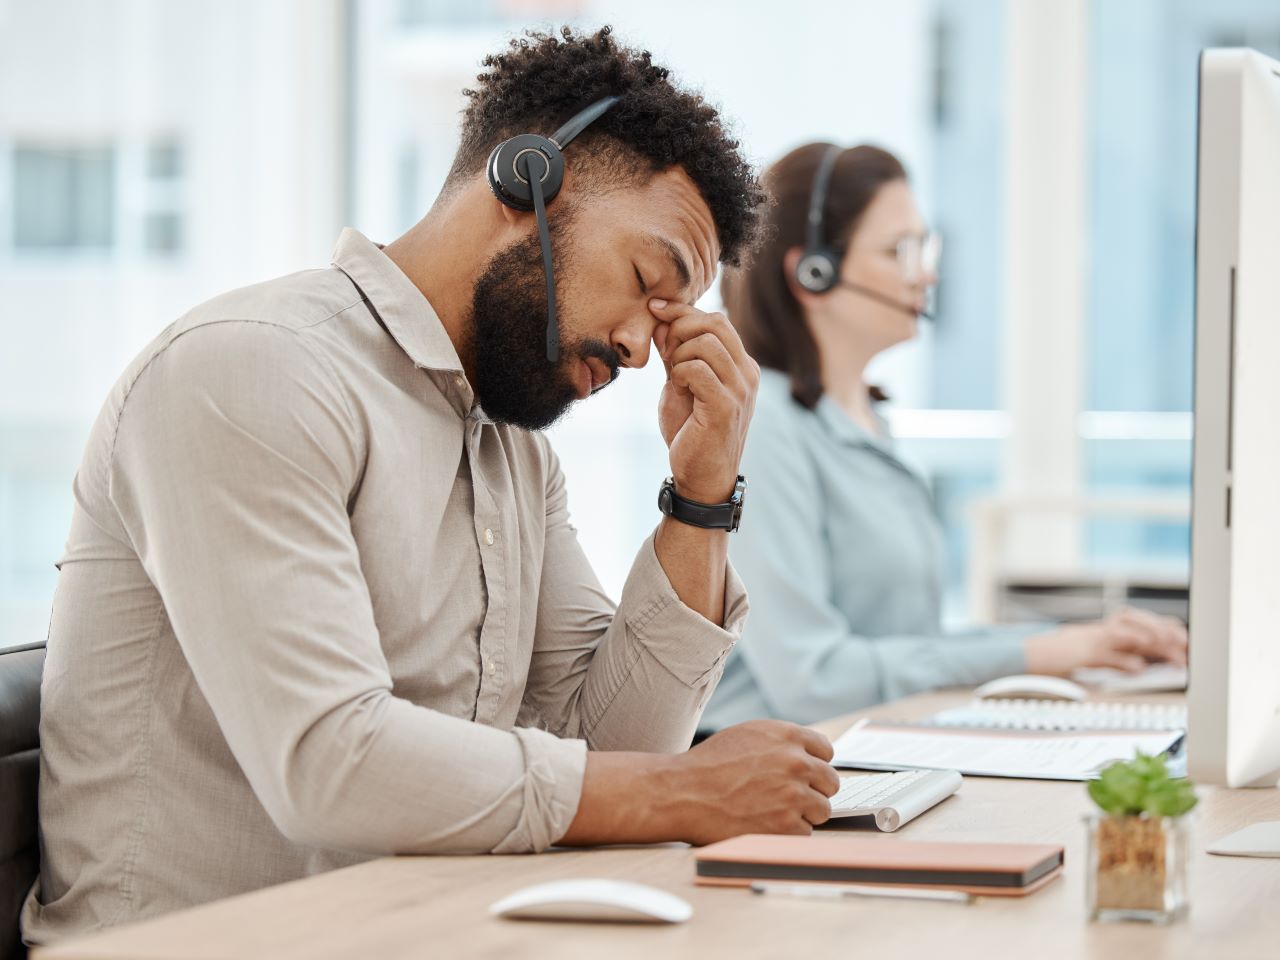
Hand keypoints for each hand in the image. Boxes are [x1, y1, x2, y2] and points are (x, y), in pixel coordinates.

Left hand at [649, 299, 759, 503]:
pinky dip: (679, 374)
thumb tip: (661, 321)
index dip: (683, 310)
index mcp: (740, 365)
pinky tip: (678, 389)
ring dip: (679, 355)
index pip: (717, 319)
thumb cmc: (691, 433)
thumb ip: (675, 355)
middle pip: (715, 323)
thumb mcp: (681, 386)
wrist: (701, 478)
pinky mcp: (726, 407)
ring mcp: (740, 389)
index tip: (655, 309)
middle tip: (664, 354)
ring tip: (674, 378)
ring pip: (706, 343)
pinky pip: (698, 370)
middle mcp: (747, 373)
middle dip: (680, 329)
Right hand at [665, 720, 839, 844]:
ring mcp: (794, 795)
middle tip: (791, 797)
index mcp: (787, 736)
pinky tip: (765, 824)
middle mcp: (796, 762)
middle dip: (814, 790)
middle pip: (830, 781)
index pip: (826, 750)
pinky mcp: (786, 826)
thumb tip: (807, 754)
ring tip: (774, 811)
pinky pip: (805, 832)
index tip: (806, 774)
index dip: (815, 763)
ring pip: (822, 809)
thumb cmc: (709, 765)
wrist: (683, 793)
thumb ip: (781, 742)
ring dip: (803, 813)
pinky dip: (788, 833)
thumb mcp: (747, 735)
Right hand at [1023, 607, 1188, 675]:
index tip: (1188, 643)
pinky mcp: (1082, 653)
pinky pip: (1107, 654)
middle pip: (1140, 622)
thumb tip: (1144, 666)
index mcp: (1106, 628)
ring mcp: (1092, 638)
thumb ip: (1118, 657)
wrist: (1027, 654)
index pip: (1143, 622)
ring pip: (1128, 632)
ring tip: (1172, 652)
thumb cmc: (1060, 657)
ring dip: (1152, 641)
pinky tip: (1140, 667)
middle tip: (1187, 648)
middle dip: (1167, 633)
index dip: (1167, 629)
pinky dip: (1125, 660)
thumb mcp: (1093, 654)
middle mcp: (1102, 629)